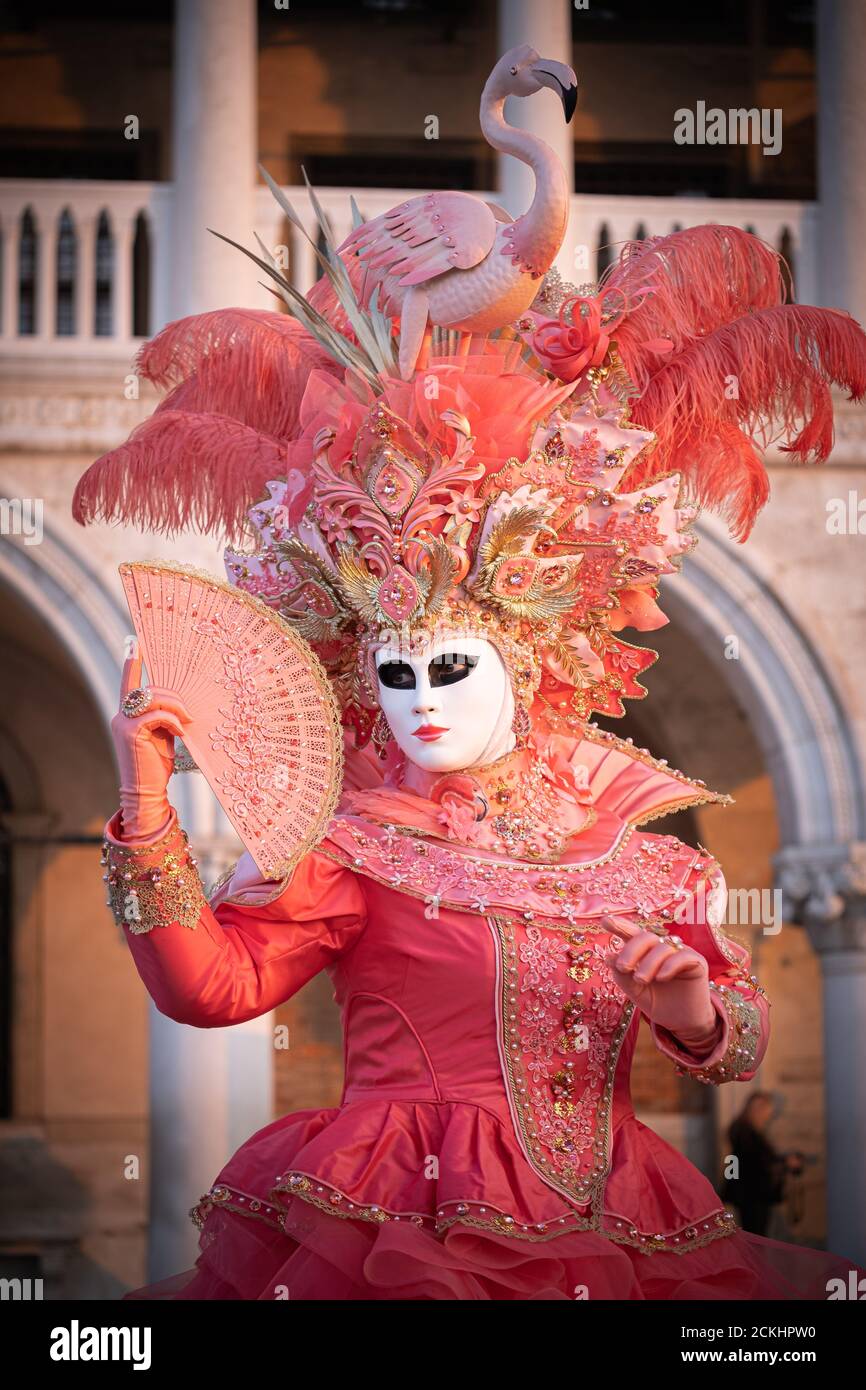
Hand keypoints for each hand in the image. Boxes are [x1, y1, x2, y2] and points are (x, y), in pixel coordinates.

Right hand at [111, 649, 191, 842]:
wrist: (146, 792)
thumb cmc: (157, 767)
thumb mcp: (162, 737)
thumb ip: (164, 718)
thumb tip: (181, 704)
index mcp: (127, 714)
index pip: (129, 683)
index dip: (131, 662)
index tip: (133, 641)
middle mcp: (120, 715)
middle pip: (148, 688)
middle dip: (173, 695)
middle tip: (189, 713)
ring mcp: (123, 723)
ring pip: (153, 697)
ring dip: (176, 706)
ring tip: (188, 720)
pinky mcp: (131, 732)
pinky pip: (157, 714)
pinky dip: (173, 720)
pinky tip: (181, 731)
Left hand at [603, 915, 717, 1045]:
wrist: (683, 1023)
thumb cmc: (658, 1003)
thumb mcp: (636, 992)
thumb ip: (623, 976)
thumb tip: (609, 957)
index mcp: (646, 952)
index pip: (633, 934)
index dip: (620, 925)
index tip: (605, 921)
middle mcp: (662, 948)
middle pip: (646, 937)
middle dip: (631, 950)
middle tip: (622, 967)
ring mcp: (680, 953)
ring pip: (662, 947)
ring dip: (648, 962)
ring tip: (641, 980)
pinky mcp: (697, 962)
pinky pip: (683, 956)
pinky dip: (669, 965)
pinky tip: (661, 977)